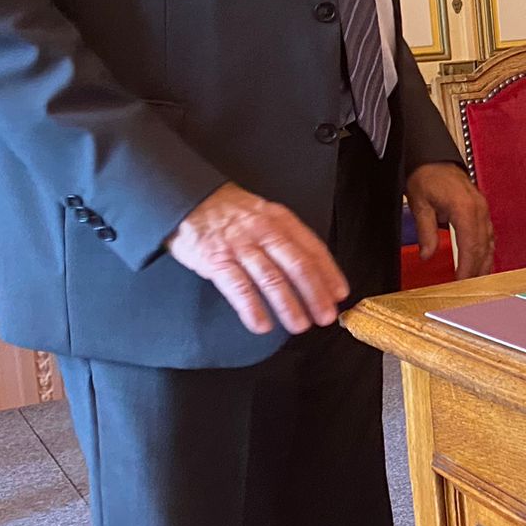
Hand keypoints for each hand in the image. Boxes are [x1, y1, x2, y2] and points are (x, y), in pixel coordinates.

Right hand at [167, 182, 347, 334]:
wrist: (186, 200)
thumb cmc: (230, 213)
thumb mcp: (264, 215)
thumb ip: (286, 238)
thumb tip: (312, 269)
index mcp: (280, 220)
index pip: (313, 249)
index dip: (329, 273)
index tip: (339, 294)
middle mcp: (264, 232)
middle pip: (297, 265)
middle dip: (315, 294)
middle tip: (325, 316)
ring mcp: (240, 246)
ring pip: (271, 278)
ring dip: (288, 305)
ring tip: (299, 325)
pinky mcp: (216, 260)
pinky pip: (238, 287)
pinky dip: (252, 308)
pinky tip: (261, 324)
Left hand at [408, 162, 494, 278]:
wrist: (432, 158)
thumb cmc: (426, 176)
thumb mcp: (420, 204)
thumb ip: (426, 231)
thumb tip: (428, 254)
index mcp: (465, 208)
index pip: (470, 245)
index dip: (467, 267)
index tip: (462, 282)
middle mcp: (479, 209)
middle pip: (483, 247)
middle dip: (477, 270)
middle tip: (471, 289)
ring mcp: (482, 209)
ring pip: (489, 242)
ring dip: (484, 263)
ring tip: (479, 282)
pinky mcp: (481, 210)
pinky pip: (488, 234)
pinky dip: (485, 251)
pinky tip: (482, 262)